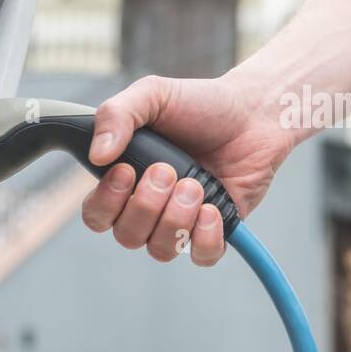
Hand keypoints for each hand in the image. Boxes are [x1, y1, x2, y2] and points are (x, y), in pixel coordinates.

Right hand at [81, 72, 291, 265]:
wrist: (254, 112)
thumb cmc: (200, 103)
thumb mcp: (152, 94)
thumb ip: (116, 115)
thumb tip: (97, 155)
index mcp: (127, 180)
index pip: (97, 215)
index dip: (106, 202)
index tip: (126, 171)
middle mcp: (151, 207)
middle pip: (127, 236)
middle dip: (147, 206)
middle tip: (168, 170)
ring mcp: (183, 220)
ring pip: (161, 250)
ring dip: (176, 219)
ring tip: (195, 184)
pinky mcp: (216, 229)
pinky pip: (202, 256)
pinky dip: (205, 237)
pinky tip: (212, 209)